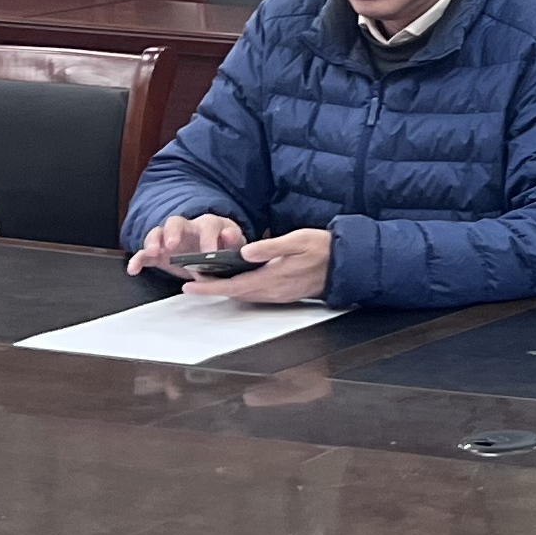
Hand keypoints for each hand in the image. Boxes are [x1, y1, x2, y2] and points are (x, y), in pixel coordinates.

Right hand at [130, 211, 251, 275]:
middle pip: (176, 222)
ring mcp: (170, 240)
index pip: (208, 224)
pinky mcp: (159, 254)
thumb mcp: (235, 246)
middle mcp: (187, 229)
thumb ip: (234, 241)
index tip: (210, 253)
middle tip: (173, 245)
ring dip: (153, 241)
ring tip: (153, 252)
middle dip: (173, 232)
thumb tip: (229, 235)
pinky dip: (137, 259)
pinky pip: (144, 254)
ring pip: (158, 233)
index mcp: (209, 225)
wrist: (214, 256)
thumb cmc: (224, 248)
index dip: (209, 237)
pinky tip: (133, 269)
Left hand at [184, 224, 332, 304]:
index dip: (209, 287)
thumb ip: (270, 247)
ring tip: (209, 277)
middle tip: (193, 277)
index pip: (232, 286)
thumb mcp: (298, 240)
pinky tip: (236, 279)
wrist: (346, 263)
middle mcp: (273, 291)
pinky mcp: (283, 293)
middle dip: (212, 288)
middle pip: (234, 293)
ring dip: (225, 289)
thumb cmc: (323, 249)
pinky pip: (255, 294)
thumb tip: (245, 252)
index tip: (190, 285)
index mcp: (272, 278)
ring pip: (244, 295)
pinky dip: (240, 288)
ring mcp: (278, 295)